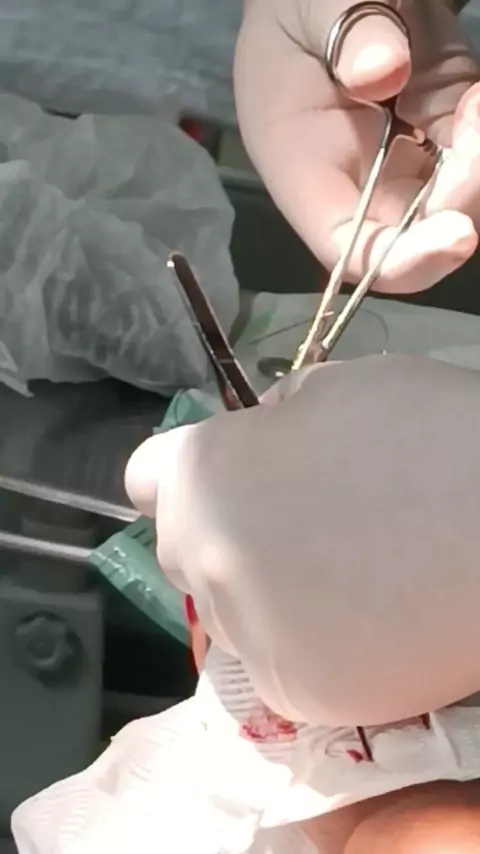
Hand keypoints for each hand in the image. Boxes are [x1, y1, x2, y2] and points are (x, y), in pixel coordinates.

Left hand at [126, 355, 479, 726]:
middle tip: (305, 524)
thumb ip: (275, 421)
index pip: (151, 476)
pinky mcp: (299, 694)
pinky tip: (373, 619)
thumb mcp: (340, 388)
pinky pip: (285, 662)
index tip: (230, 474)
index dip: (194, 469)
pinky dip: (316, 645)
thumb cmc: (426, 433)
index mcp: (204, 476)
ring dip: (271, 593)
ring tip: (352, 575)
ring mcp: (250, 635)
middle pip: (190, 547)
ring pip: (236, 611)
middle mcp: (205, 561)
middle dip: (231, 531)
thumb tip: (265, 441)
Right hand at [234, 0, 479, 292]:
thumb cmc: (297, 1)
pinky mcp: (434, 142)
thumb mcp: (309, 3)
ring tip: (469, 95)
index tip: (457, 234)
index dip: (401, 260)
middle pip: (413, 235)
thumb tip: (382, 73)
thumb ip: (343, 31)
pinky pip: (470, 162)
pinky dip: (478, 134)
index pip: (348, 247)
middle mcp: (351, 181)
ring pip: (453, 203)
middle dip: (460, 197)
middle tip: (471, 113)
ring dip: (476, 162)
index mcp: (300, 164)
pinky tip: (470, 94)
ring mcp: (397, 165)